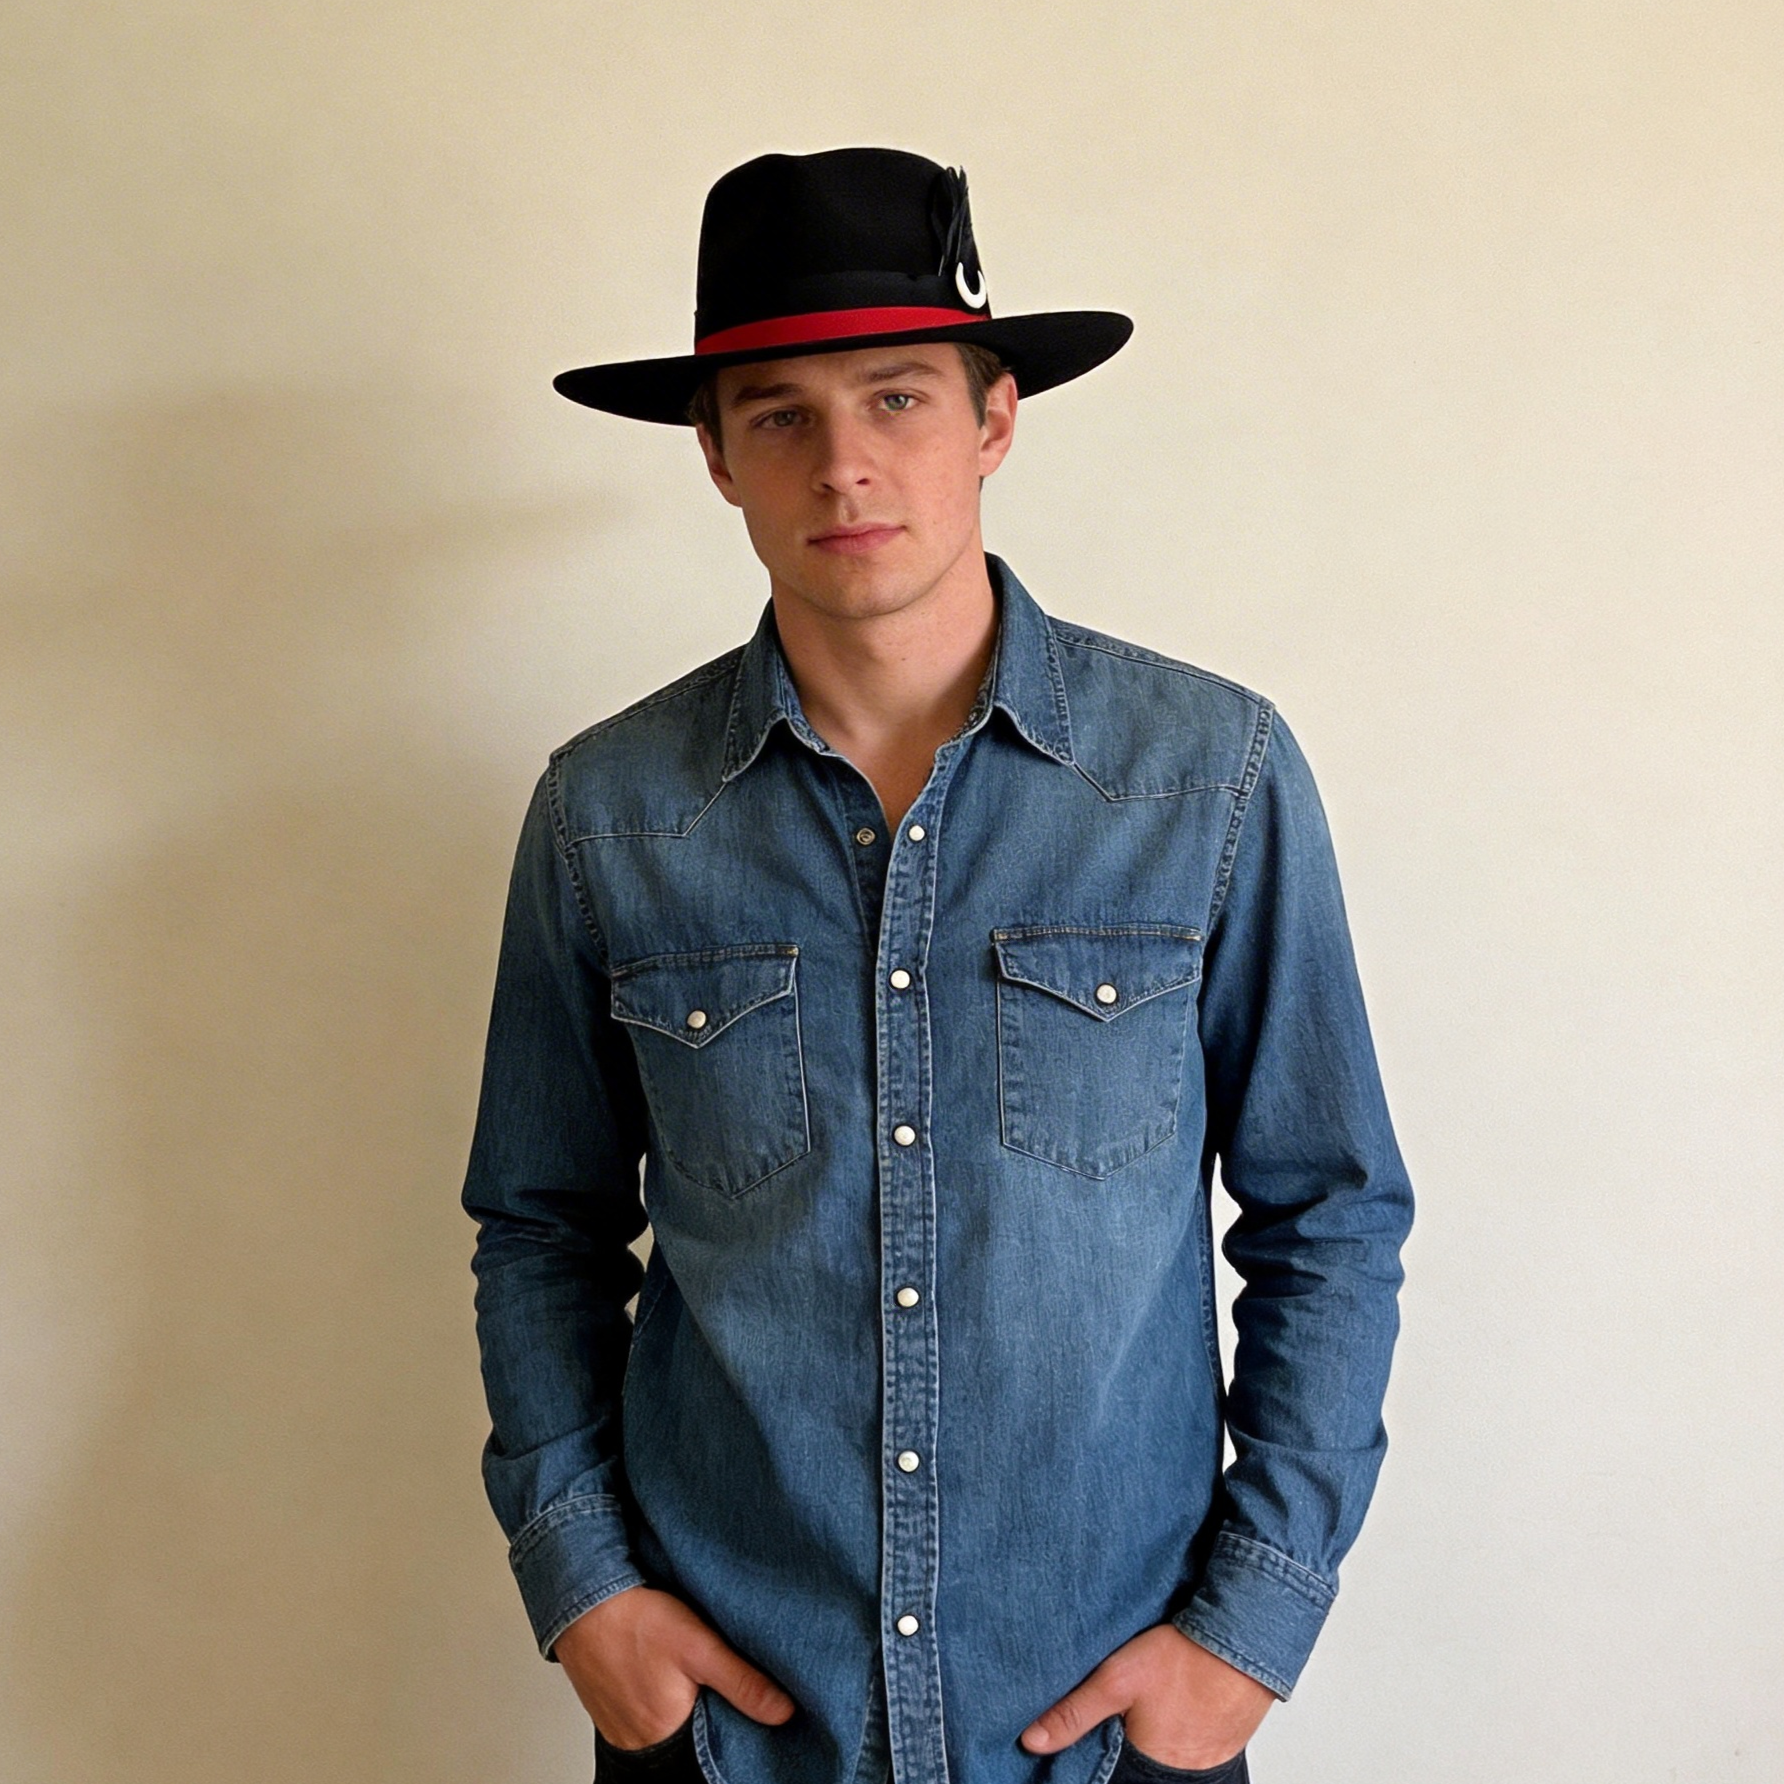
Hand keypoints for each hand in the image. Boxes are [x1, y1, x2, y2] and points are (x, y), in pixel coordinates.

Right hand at [553, 1583, 797, 1748]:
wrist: (581, 1598)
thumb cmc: (635, 1622)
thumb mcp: (699, 1646)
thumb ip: (742, 1682)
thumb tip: (784, 1712)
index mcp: (664, 1735)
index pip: (707, 1752)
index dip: (728, 1731)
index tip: (742, 1713)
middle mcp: (639, 1741)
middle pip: (686, 1741)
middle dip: (707, 1720)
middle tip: (716, 1690)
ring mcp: (620, 1726)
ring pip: (666, 1728)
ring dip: (682, 1709)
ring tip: (693, 1681)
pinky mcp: (610, 1707)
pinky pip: (644, 1715)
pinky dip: (660, 1700)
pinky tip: (667, 1675)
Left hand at [1019, 1624, 1273, 1770]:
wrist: (1243, 1639)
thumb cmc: (1183, 1659)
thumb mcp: (1116, 1680)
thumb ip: (1073, 1713)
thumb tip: (1033, 1741)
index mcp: (1148, 1768)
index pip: (1111, 1779)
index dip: (1097, 1764)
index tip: (1089, 1746)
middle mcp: (1178, 1774)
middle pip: (1137, 1772)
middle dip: (1122, 1753)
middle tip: (1119, 1722)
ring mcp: (1205, 1763)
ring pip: (1162, 1762)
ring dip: (1149, 1744)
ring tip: (1142, 1716)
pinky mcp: (1222, 1745)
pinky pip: (1189, 1751)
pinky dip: (1175, 1736)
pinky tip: (1170, 1710)